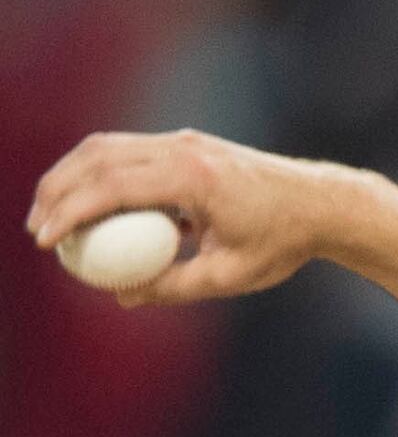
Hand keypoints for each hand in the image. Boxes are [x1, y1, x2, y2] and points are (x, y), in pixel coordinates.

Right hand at [26, 129, 367, 306]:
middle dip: (56, 191)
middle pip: (97, 158)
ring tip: (51, 216)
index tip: (46, 241)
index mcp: (194, 178)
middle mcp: (184, 149)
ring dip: (71, 177)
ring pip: (107, 147)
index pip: (113, 188)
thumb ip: (175, 286)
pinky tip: (87, 206)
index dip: (71, 212)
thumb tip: (123, 296)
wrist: (322, 204)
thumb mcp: (231, 275)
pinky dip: (98, 173)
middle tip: (37, 231)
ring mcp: (185, 141)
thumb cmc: (282, 242)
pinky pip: (128, 151)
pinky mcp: (186, 144)